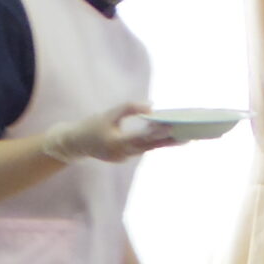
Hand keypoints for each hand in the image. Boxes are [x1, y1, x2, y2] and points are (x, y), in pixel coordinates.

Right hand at [40, 102, 174, 165]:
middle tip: (189, 136)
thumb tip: (152, 106)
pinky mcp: (125, 156)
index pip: (141, 138)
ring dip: (166, 141)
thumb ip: (129, 108)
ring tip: (186, 135)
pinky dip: (155, 141)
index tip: (173, 128)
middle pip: (150, 146)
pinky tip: (170, 135)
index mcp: (116, 143)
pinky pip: (143, 148)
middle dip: (170, 141)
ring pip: (148, 148)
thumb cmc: (89, 127)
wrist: (73, 145)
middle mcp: (122, 154)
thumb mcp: (108, 114)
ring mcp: (124, 157)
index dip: (157, 133)